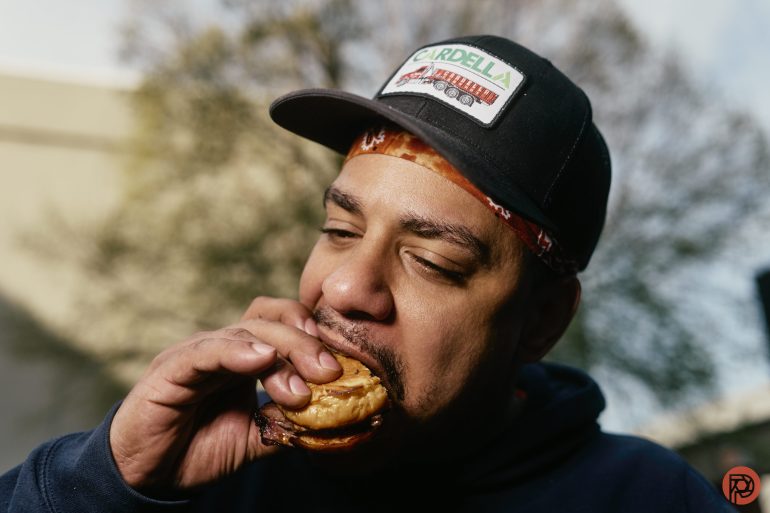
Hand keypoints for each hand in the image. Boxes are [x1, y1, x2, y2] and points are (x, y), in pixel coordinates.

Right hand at [109, 297, 341, 492]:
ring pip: (243, 333)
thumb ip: (287, 424)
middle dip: (304, 344)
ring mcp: (196, 353)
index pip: (280, 322)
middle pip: (268, 322)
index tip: (339, 363)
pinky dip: (236, 351)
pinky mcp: (170, 369)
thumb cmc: (198, 449)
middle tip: (329, 372)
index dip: (310, 334)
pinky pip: (205, 350)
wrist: (148, 475)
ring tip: (301, 386)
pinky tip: (261, 359)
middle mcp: (222, 347)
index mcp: (244, 357)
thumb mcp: (255, 437)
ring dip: (280, 355)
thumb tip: (332, 420)